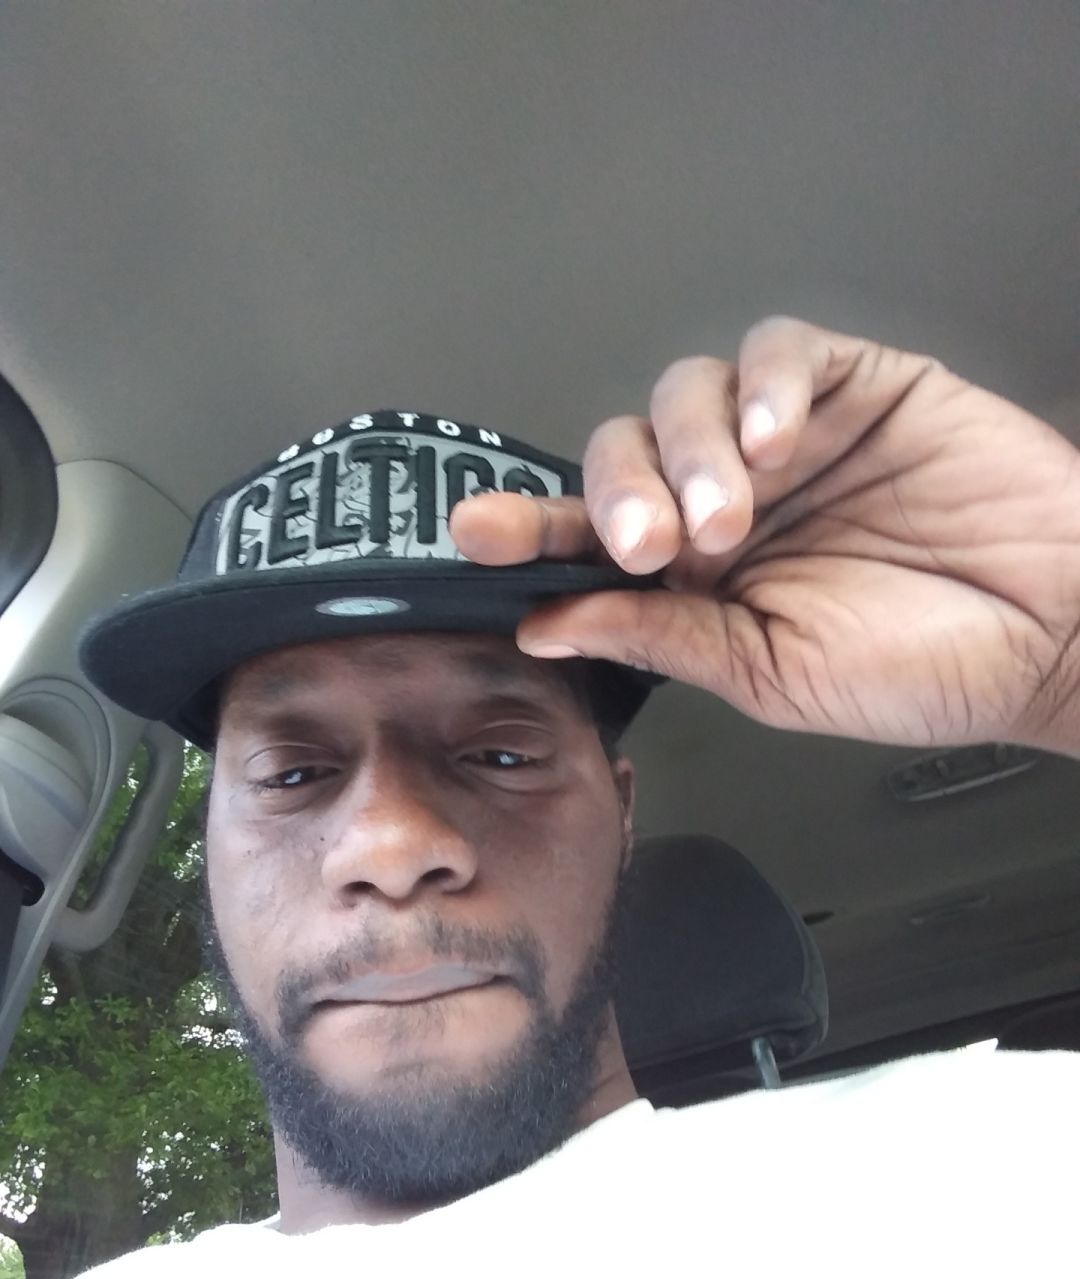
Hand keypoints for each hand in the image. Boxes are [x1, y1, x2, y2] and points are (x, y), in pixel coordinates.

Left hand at [450, 317, 1079, 755]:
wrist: (1056, 634)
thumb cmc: (922, 668)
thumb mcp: (768, 675)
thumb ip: (659, 639)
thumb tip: (546, 625)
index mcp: (698, 581)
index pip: (590, 542)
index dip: (530, 531)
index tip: (475, 537)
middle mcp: (729, 502)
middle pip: (623, 453)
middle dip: (618, 494)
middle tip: (650, 546)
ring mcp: (787, 441)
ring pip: (687, 395)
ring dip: (688, 449)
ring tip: (731, 515)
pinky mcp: (853, 385)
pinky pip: (780, 352)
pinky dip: (765, 384)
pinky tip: (780, 440)